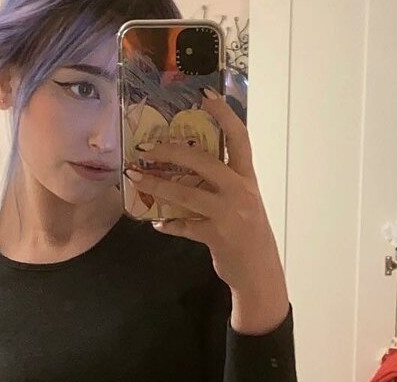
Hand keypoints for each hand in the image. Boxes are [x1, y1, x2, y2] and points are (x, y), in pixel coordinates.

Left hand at [124, 89, 288, 332]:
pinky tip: (157, 223)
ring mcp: (228, 214)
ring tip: (136, 177)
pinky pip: (184, 226)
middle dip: (172, 152)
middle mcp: (240, 191)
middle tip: (147, 146)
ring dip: (157, 185)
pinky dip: (169, 224)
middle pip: (203, 162)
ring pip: (186, 193)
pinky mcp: (216, 236)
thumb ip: (223, 184)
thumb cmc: (249, 234)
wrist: (260, 272)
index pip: (240, 138)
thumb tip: (189, 169)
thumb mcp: (243, 202)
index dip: (224, 114)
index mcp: (248, 178)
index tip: (204, 95)